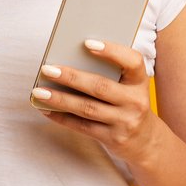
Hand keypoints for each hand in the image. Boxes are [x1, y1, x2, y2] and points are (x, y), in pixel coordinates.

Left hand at [33, 38, 161, 165]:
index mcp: (140, 83)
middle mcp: (136, 102)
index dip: (112, 51)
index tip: (87, 43)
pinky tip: (45, 109)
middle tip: (47, 69)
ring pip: (87, 108)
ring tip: (38, 91)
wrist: (146, 142)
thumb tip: (67, 60)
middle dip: (71, 77)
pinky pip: (82, 127)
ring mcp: (125, 122)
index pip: (133, 62)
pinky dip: (62, 117)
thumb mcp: (128, 88)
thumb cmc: (127, 104)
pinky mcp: (113, 139)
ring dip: (60, 99)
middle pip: (100, 87)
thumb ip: (109, 74)